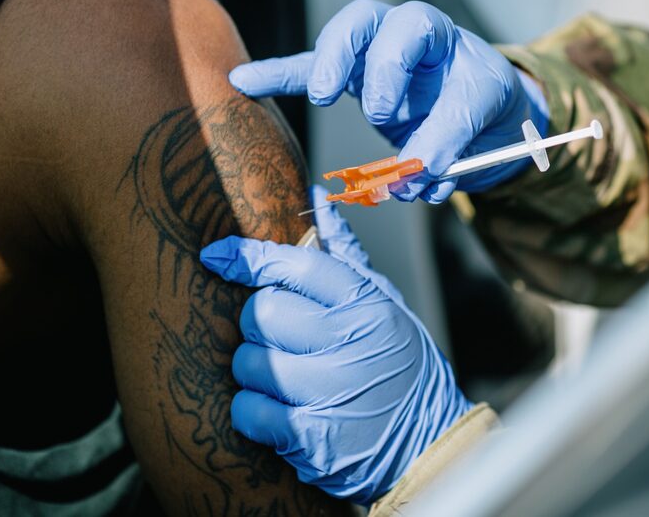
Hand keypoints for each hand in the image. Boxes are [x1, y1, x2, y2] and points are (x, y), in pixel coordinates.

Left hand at [200, 186, 470, 502]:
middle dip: (258, 324)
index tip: (217, 255)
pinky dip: (253, 412)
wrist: (430, 446)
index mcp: (368, 303)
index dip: (250, 256)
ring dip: (254, 371)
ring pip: (249, 361)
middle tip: (279, 338)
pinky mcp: (312, 438)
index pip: (298, 264)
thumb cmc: (400, 367)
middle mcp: (351, 341)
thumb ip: (345, 258)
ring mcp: (331, 390)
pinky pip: (248, 410)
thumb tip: (317, 201)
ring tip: (284, 380)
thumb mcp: (386, 306)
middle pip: (262, 312)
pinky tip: (278, 414)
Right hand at [229, 0, 549, 201]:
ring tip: (322, 94)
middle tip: (376, 111)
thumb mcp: (480, 122)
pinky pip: (307, 71)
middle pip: (365, 21)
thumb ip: (446, 148)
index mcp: (440, 36)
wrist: (481, 113)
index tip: (392, 116)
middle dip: (361, 62)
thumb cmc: (480, 107)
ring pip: (338, 40)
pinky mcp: (347, 80)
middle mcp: (401, 34)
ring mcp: (371, 54)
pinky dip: (277, 76)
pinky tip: (242, 81)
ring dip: (326, 68)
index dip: (402, 73)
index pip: (417, 31)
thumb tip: (407, 181)